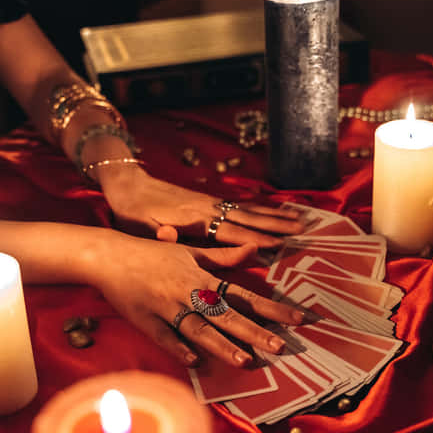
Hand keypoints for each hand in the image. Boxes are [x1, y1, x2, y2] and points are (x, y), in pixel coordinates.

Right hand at [92, 232, 305, 367]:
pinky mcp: (145, 320)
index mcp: (201, 277)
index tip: (297, 319)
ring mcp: (166, 307)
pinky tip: (195, 362)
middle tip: (280, 347)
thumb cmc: (151, 255)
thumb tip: (254, 250)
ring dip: (221, 344)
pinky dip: (179, 348)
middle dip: (254, 331)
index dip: (271, 307)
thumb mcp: (189, 252)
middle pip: (226, 314)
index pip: (244, 294)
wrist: (110, 256)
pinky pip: (164, 336)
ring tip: (244, 361)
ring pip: (198, 327)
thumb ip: (222, 257)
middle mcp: (188, 292)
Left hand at [99, 168, 304, 247]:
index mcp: (193, 220)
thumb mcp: (139, 228)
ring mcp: (211, 202)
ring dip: (276, 215)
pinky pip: (242, 204)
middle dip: (276, 226)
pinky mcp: (210, 200)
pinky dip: (262, 207)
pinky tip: (278, 210)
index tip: (277, 247)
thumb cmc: (132, 214)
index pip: (229, 232)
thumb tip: (169, 237)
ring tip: (302, 220)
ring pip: (250, 209)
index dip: (253, 240)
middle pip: (248, 218)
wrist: (128, 185)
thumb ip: (156, 235)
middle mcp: (208, 208)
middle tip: (304, 232)